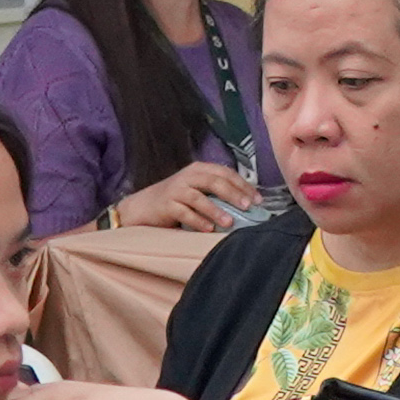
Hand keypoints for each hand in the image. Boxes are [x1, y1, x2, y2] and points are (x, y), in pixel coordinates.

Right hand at [107, 161, 267, 233]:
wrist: (142, 207)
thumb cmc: (175, 201)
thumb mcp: (196, 190)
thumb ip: (216, 192)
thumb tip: (247, 205)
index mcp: (198, 170)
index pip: (225, 173)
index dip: (243, 185)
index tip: (257, 200)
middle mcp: (187, 176)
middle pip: (214, 181)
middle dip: (233, 194)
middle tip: (247, 207)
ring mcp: (175, 190)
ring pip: (199, 197)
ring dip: (216, 210)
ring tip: (229, 223)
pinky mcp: (166, 205)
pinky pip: (184, 213)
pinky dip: (198, 221)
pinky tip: (208, 229)